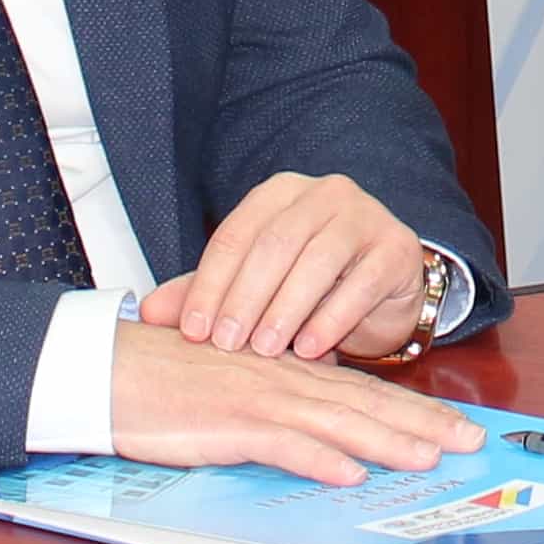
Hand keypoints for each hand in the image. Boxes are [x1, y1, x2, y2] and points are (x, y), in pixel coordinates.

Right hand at [106, 317, 473, 480]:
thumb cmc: (169, 380)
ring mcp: (260, 400)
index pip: (365, 391)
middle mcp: (286, 381)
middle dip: (424, 423)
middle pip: (367, 404)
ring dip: (387, 441)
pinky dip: (316, 459)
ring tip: (430, 458)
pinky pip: (281, 443)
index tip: (456, 425)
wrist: (111, 369)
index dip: (414, 408)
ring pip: (338, 422)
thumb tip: (327, 443)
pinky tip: (348, 474)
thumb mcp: (236, 388)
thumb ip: (278, 407)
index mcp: (290, 373)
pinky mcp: (230, 422)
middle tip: (472, 441)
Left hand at [154, 170, 439, 360]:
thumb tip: (147, 314)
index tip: (193, 330)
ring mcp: (365, 216)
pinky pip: (362, 282)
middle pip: (276, 243)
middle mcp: (323, 194)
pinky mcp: (396, 248)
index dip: (210, 283)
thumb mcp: (255, 286)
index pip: (237, 233)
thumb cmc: (312, 284)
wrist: (384, 288)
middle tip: (227, 344)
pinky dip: (333, 318)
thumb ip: (206, 293)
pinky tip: (311, 349)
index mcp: (280, 194)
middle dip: (246, 297)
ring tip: (266, 349)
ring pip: (318, 259)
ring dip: (286, 309)